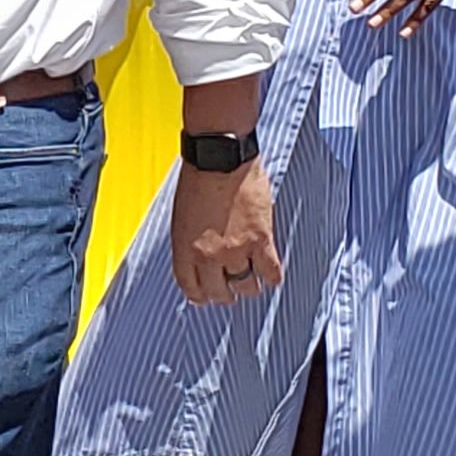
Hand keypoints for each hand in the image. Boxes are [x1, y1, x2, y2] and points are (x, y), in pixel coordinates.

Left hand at [172, 161, 279, 306]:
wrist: (220, 157)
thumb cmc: (198, 177)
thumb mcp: (183, 215)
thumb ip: (190, 240)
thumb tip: (200, 257)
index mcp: (184, 249)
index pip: (191, 287)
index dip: (200, 296)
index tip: (205, 297)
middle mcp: (208, 256)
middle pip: (219, 292)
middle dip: (225, 295)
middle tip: (230, 292)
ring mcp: (236, 250)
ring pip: (246, 286)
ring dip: (249, 286)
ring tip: (252, 282)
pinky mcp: (260, 240)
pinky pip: (271, 271)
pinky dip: (272, 277)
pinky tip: (272, 276)